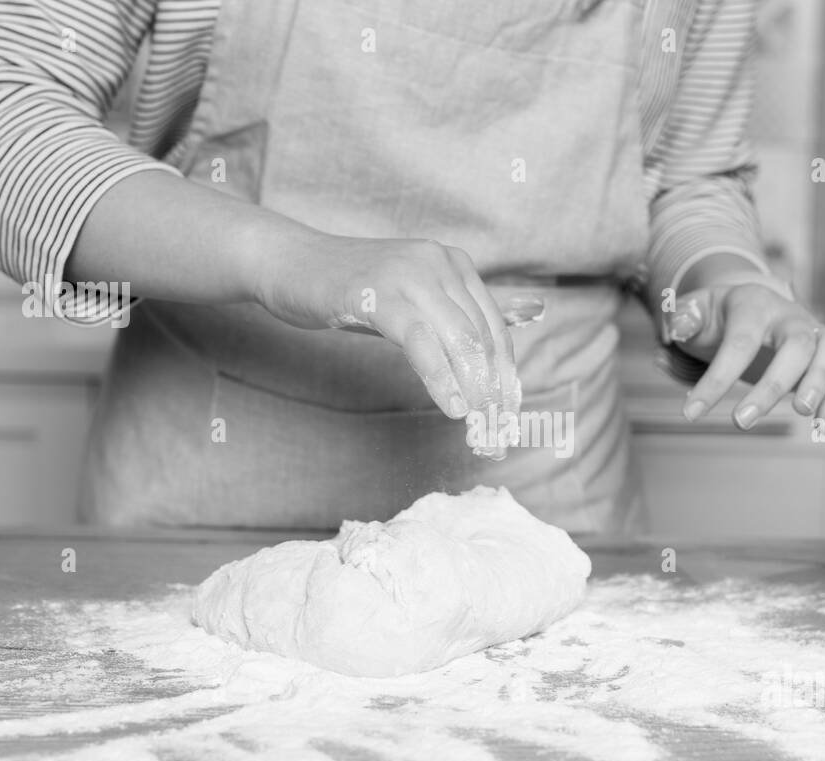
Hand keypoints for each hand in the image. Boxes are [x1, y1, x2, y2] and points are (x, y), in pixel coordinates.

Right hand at [253, 229, 519, 450]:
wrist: (290, 264)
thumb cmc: (353, 288)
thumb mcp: (416, 298)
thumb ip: (466, 310)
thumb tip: (534, 311)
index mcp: (455, 264)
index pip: (495, 328)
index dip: (506, 376)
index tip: (508, 416)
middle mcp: (440, 263)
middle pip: (482, 337)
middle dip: (493, 391)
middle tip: (496, 432)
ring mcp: (410, 274)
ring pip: (458, 340)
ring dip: (473, 390)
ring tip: (477, 426)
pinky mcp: (379, 293)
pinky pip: (421, 341)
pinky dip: (440, 378)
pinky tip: (451, 406)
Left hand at [668, 284, 824, 432]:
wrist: (750, 307)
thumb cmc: (719, 316)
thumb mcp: (695, 309)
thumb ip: (683, 316)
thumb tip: (678, 327)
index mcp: (754, 304)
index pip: (739, 342)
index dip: (717, 379)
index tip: (692, 414)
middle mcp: (790, 316)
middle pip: (796, 345)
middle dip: (773, 385)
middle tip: (742, 422)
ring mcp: (814, 334)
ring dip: (821, 385)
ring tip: (806, 417)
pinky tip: (823, 428)